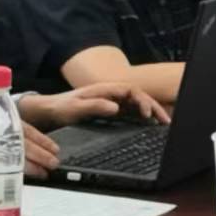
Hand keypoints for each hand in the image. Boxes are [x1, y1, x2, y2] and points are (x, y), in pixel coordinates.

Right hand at [0, 116, 61, 177]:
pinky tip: (27, 178)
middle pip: (25, 143)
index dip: (42, 138)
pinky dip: (18, 173)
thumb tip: (21, 142)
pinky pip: (5, 168)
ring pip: (18, 156)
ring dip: (35, 165)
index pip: (25, 128)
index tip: (54, 147)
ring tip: (46, 172)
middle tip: (55, 162)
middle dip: (43, 153)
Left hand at [21, 83, 170, 130]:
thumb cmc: (62, 108)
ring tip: (163, 125)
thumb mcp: (77, 107)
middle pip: (138, 97)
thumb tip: (117, 107)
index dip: (143, 101)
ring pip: (137, 104)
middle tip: (166, 121)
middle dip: (154, 107)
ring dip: (151, 112)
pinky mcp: (110, 111)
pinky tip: (149, 127)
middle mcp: (111, 94)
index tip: (148, 115)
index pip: (131, 90)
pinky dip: (143, 118)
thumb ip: (96, 106)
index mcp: (105, 89)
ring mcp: (112, 102)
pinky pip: (131, 112)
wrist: (50, 111)